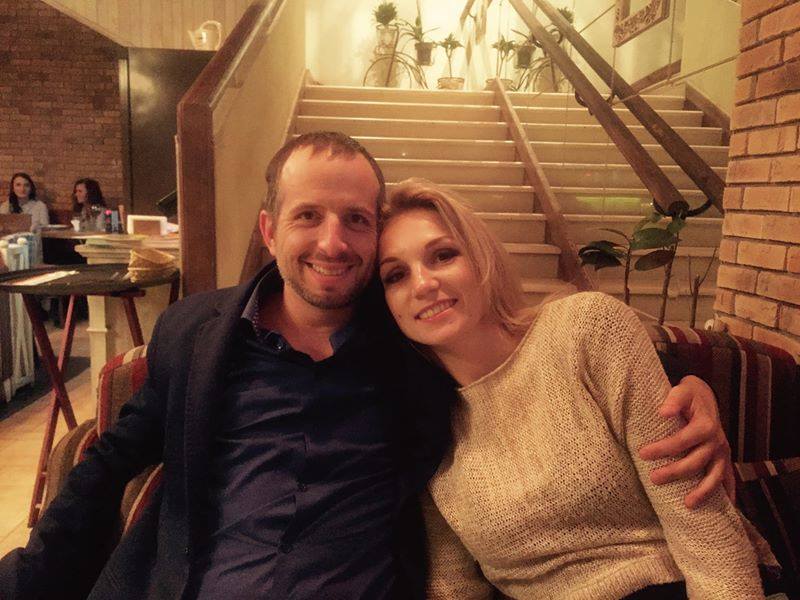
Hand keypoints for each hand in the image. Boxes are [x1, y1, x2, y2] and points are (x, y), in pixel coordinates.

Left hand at [638, 375, 734, 508]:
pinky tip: (727, 509)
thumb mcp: (682, 390)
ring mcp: (723, 452)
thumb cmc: (690, 395)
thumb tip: (663, 412)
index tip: (642, 453)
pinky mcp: (724, 459)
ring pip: (715, 476)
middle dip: (675, 472)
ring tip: (687, 504)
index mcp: (706, 425)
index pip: (682, 440)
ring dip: (703, 491)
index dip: (663, 448)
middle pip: (696, 462)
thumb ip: (673, 399)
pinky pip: (729, 478)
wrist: (705, 397)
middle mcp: (717, 441)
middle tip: (653, 478)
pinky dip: (729, 493)